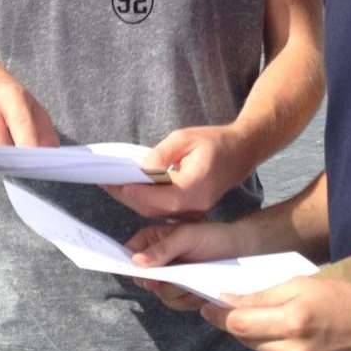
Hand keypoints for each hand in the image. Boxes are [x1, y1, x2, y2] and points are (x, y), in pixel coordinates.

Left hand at [106, 124, 254, 217]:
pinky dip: (149, 202)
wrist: (242, 151)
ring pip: (158, 212)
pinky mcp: (193, 209)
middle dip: (128, 197)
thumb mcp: (184, 138)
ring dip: (136, 201)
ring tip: (117, 185)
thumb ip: (160, 155)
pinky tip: (136, 189)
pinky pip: (166, 210)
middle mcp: (195, 204)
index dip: (134, 192)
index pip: (157, 197)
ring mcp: (196, 210)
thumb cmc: (215, 141)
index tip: (114, 183)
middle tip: (108, 184)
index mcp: (194, 186)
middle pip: (153, 209)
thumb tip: (141, 171)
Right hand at [125, 220, 249, 310]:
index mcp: (152, 240)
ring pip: (161, 294)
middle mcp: (157, 261)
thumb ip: (162, 248)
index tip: (144, 273)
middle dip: (163, 281)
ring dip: (179, 291)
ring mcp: (169, 278)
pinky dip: (189, 298)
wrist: (240, 249)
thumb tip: (136, 262)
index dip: (128, 265)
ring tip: (196, 277)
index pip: (129, 253)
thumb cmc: (213, 235)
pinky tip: (201, 288)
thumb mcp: (187, 236)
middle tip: (178, 274)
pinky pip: (176, 302)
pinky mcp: (182, 292)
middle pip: (144, 280)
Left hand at [202, 277, 350, 350]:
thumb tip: (229, 301)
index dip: (219, 315)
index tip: (207, 306)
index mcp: (292, 320)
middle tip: (228, 307)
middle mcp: (292, 349)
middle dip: (235, 322)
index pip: (240, 323)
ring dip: (253, 333)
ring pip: (257, 349)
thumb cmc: (338, 298)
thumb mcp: (301, 284)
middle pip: (245, 338)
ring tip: (262, 317)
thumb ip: (263, 295)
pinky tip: (278, 332)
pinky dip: (269, 344)